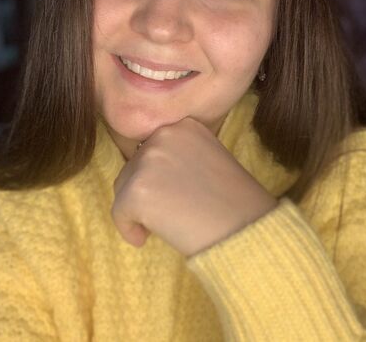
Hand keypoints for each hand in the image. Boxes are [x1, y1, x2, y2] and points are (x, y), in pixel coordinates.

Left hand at [111, 117, 278, 256]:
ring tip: (163, 225)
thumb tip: (150, 174)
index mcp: (183, 125)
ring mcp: (148, 161)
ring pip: (123, 187)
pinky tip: (146, 239)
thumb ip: (179, 156)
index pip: (152, 149)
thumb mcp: (208, 158)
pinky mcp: (137, 190)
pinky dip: (128, 229)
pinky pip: (119, 213)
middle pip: (134, 166)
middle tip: (168, 214)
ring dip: (136, 209)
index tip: (171, 196)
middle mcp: (163, 135)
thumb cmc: (234, 202)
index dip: (157, 177)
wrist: (246, 229)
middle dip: (145, 192)